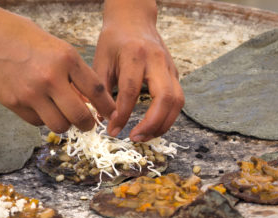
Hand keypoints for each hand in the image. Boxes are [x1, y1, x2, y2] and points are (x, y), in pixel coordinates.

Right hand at [0, 8, 115, 132]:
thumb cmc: (20, 36)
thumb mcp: (54, 46)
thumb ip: (71, 71)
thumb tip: (87, 100)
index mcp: (66, 57)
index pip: (97, 90)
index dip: (106, 107)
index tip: (110, 113)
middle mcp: (51, 77)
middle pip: (80, 116)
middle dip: (87, 124)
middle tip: (86, 124)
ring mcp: (32, 93)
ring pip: (59, 125)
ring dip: (64, 124)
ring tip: (61, 115)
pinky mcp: (15, 103)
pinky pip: (37, 122)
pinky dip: (42, 119)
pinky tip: (39, 107)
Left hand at [93, 0, 183, 141]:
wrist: (133, 20)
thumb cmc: (114, 40)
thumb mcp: (100, 60)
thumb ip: (100, 89)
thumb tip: (99, 119)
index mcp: (135, 55)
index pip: (131, 90)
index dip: (122, 114)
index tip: (112, 130)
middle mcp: (157, 61)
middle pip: (164, 97)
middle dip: (151, 123)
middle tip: (134, 137)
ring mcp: (170, 68)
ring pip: (176, 102)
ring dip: (163, 124)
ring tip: (144, 137)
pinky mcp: (175, 75)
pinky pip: (177, 101)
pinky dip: (167, 118)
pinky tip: (153, 128)